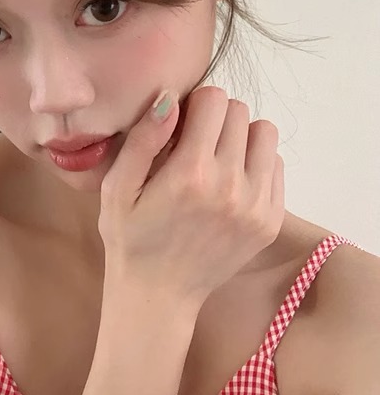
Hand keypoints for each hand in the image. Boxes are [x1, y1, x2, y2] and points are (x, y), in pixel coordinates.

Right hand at [98, 86, 284, 305]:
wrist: (158, 295)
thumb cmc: (130, 237)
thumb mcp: (117, 187)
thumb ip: (143, 139)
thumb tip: (170, 98)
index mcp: (190, 173)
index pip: (214, 100)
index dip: (193, 105)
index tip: (179, 125)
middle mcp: (231, 185)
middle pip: (240, 112)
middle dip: (216, 118)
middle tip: (195, 142)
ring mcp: (257, 205)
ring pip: (265, 133)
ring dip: (241, 137)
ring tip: (217, 158)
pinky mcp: (271, 221)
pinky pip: (276, 165)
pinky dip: (255, 164)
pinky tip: (230, 182)